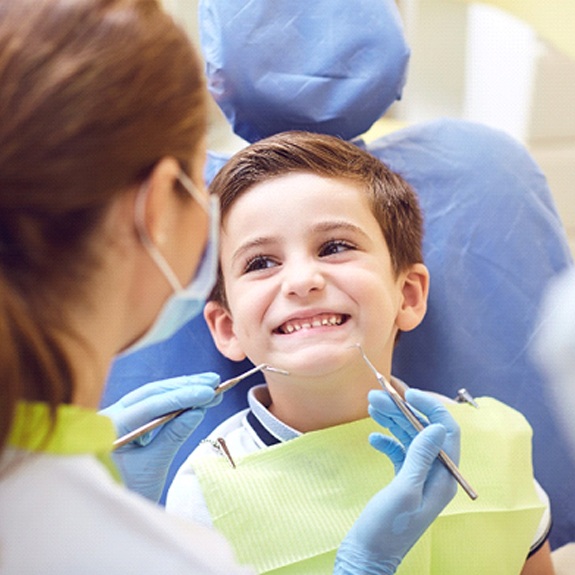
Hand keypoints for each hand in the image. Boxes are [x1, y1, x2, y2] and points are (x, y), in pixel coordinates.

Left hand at [100, 372, 221, 501]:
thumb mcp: (153, 466)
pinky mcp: (129, 421)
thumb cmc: (128, 492)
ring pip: (154, 396)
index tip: (209, 392)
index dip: (182, 396)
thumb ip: (174, 435)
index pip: (150, 404)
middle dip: (185, 387)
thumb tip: (198, 410)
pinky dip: (176, 401)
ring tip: (211, 386)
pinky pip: (153, 405)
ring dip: (183, 390)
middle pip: (152, 393)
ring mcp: (118, 416)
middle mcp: (111, 415)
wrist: (111, 513)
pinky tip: (195, 396)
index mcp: (110, 427)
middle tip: (214, 382)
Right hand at [334, 389, 459, 574]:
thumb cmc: (387, 528)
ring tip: (370, 405)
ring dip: (391, 421)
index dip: (430, 408)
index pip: (447, 432)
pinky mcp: (403, 481)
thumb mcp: (404, 490)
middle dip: (402, 411)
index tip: (407, 393)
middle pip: (423, 431)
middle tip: (376, 396)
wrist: (367, 556)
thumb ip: (420, 457)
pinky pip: (398, 453)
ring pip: (409, 438)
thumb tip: (438, 425)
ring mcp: (418, 478)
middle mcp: (435, 474)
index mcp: (444, 477)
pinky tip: (372, 439)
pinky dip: (385, 442)